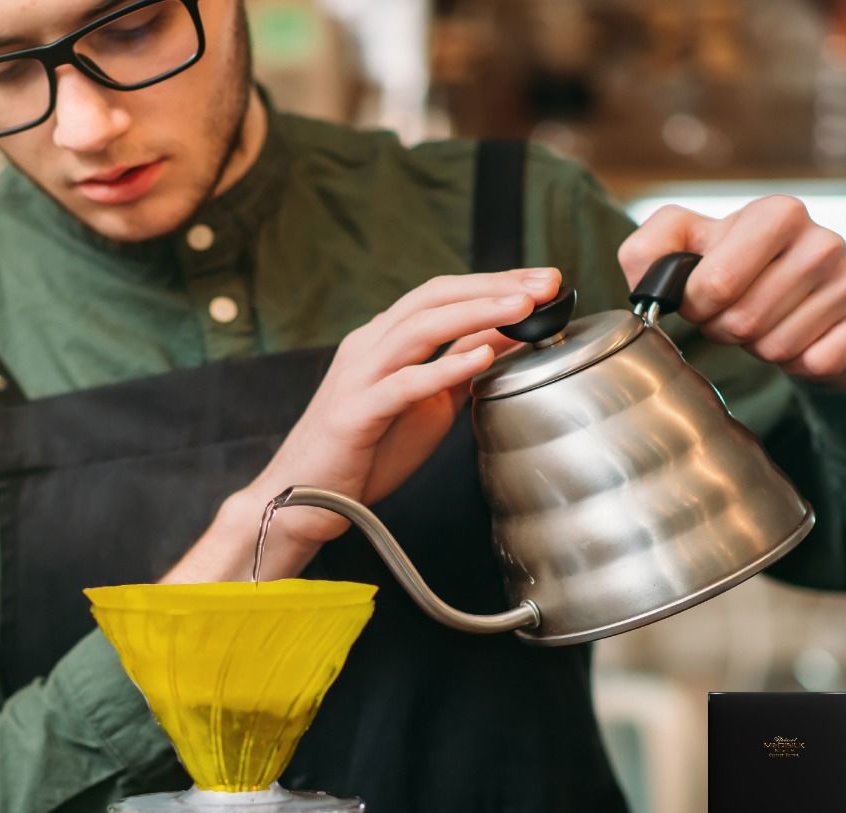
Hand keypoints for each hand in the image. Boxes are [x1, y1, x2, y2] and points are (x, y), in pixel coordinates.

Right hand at [233, 267, 563, 547]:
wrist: (303, 498)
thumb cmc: (365, 453)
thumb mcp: (427, 405)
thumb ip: (460, 369)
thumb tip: (508, 338)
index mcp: (384, 341)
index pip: (442, 295)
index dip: (493, 282)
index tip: (542, 280)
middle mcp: (368, 348)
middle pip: (432, 298)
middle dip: (492, 286)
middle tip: (543, 283)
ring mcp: (359, 377)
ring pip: (418, 329)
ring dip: (475, 313)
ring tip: (521, 308)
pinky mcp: (355, 414)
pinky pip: (402, 384)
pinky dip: (442, 367)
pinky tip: (479, 356)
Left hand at [618, 196, 845, 387]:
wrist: (798, 296)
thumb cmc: (732, 270)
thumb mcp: (682, 248)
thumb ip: (648, 252)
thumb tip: (651, 281)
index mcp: (778, 213)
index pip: (715, 284)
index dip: (698, 305)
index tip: (701, 300)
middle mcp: (823, 240)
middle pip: (746, 320)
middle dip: (727, 330)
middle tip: (734, 316)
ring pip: (780, 346)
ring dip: (760, 348)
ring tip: (766, 324)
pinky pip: (819, 363)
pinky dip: (798, 364)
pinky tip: (799, 339)